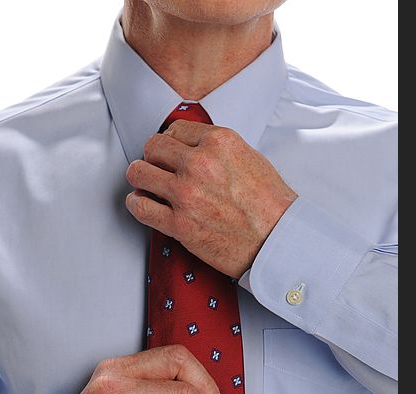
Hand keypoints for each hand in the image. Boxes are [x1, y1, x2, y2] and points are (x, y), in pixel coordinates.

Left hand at [125, 121, 296, 277]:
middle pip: (152, 148)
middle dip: (152, 158)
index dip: (170, 144)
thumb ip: (217, 149)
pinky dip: (137, 204)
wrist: (279, 240)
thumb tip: (192, 147)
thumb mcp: (249, 157)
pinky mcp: (179, 225)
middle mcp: (199, 164)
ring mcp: (186, 194)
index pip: (175, 130)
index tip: (170, 155)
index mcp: (218, 142)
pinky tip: (143, 204)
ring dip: (140, 179)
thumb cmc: (270, 204)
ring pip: (138, 173)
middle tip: (157, 169)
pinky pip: (140, 207)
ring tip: (147, 186)